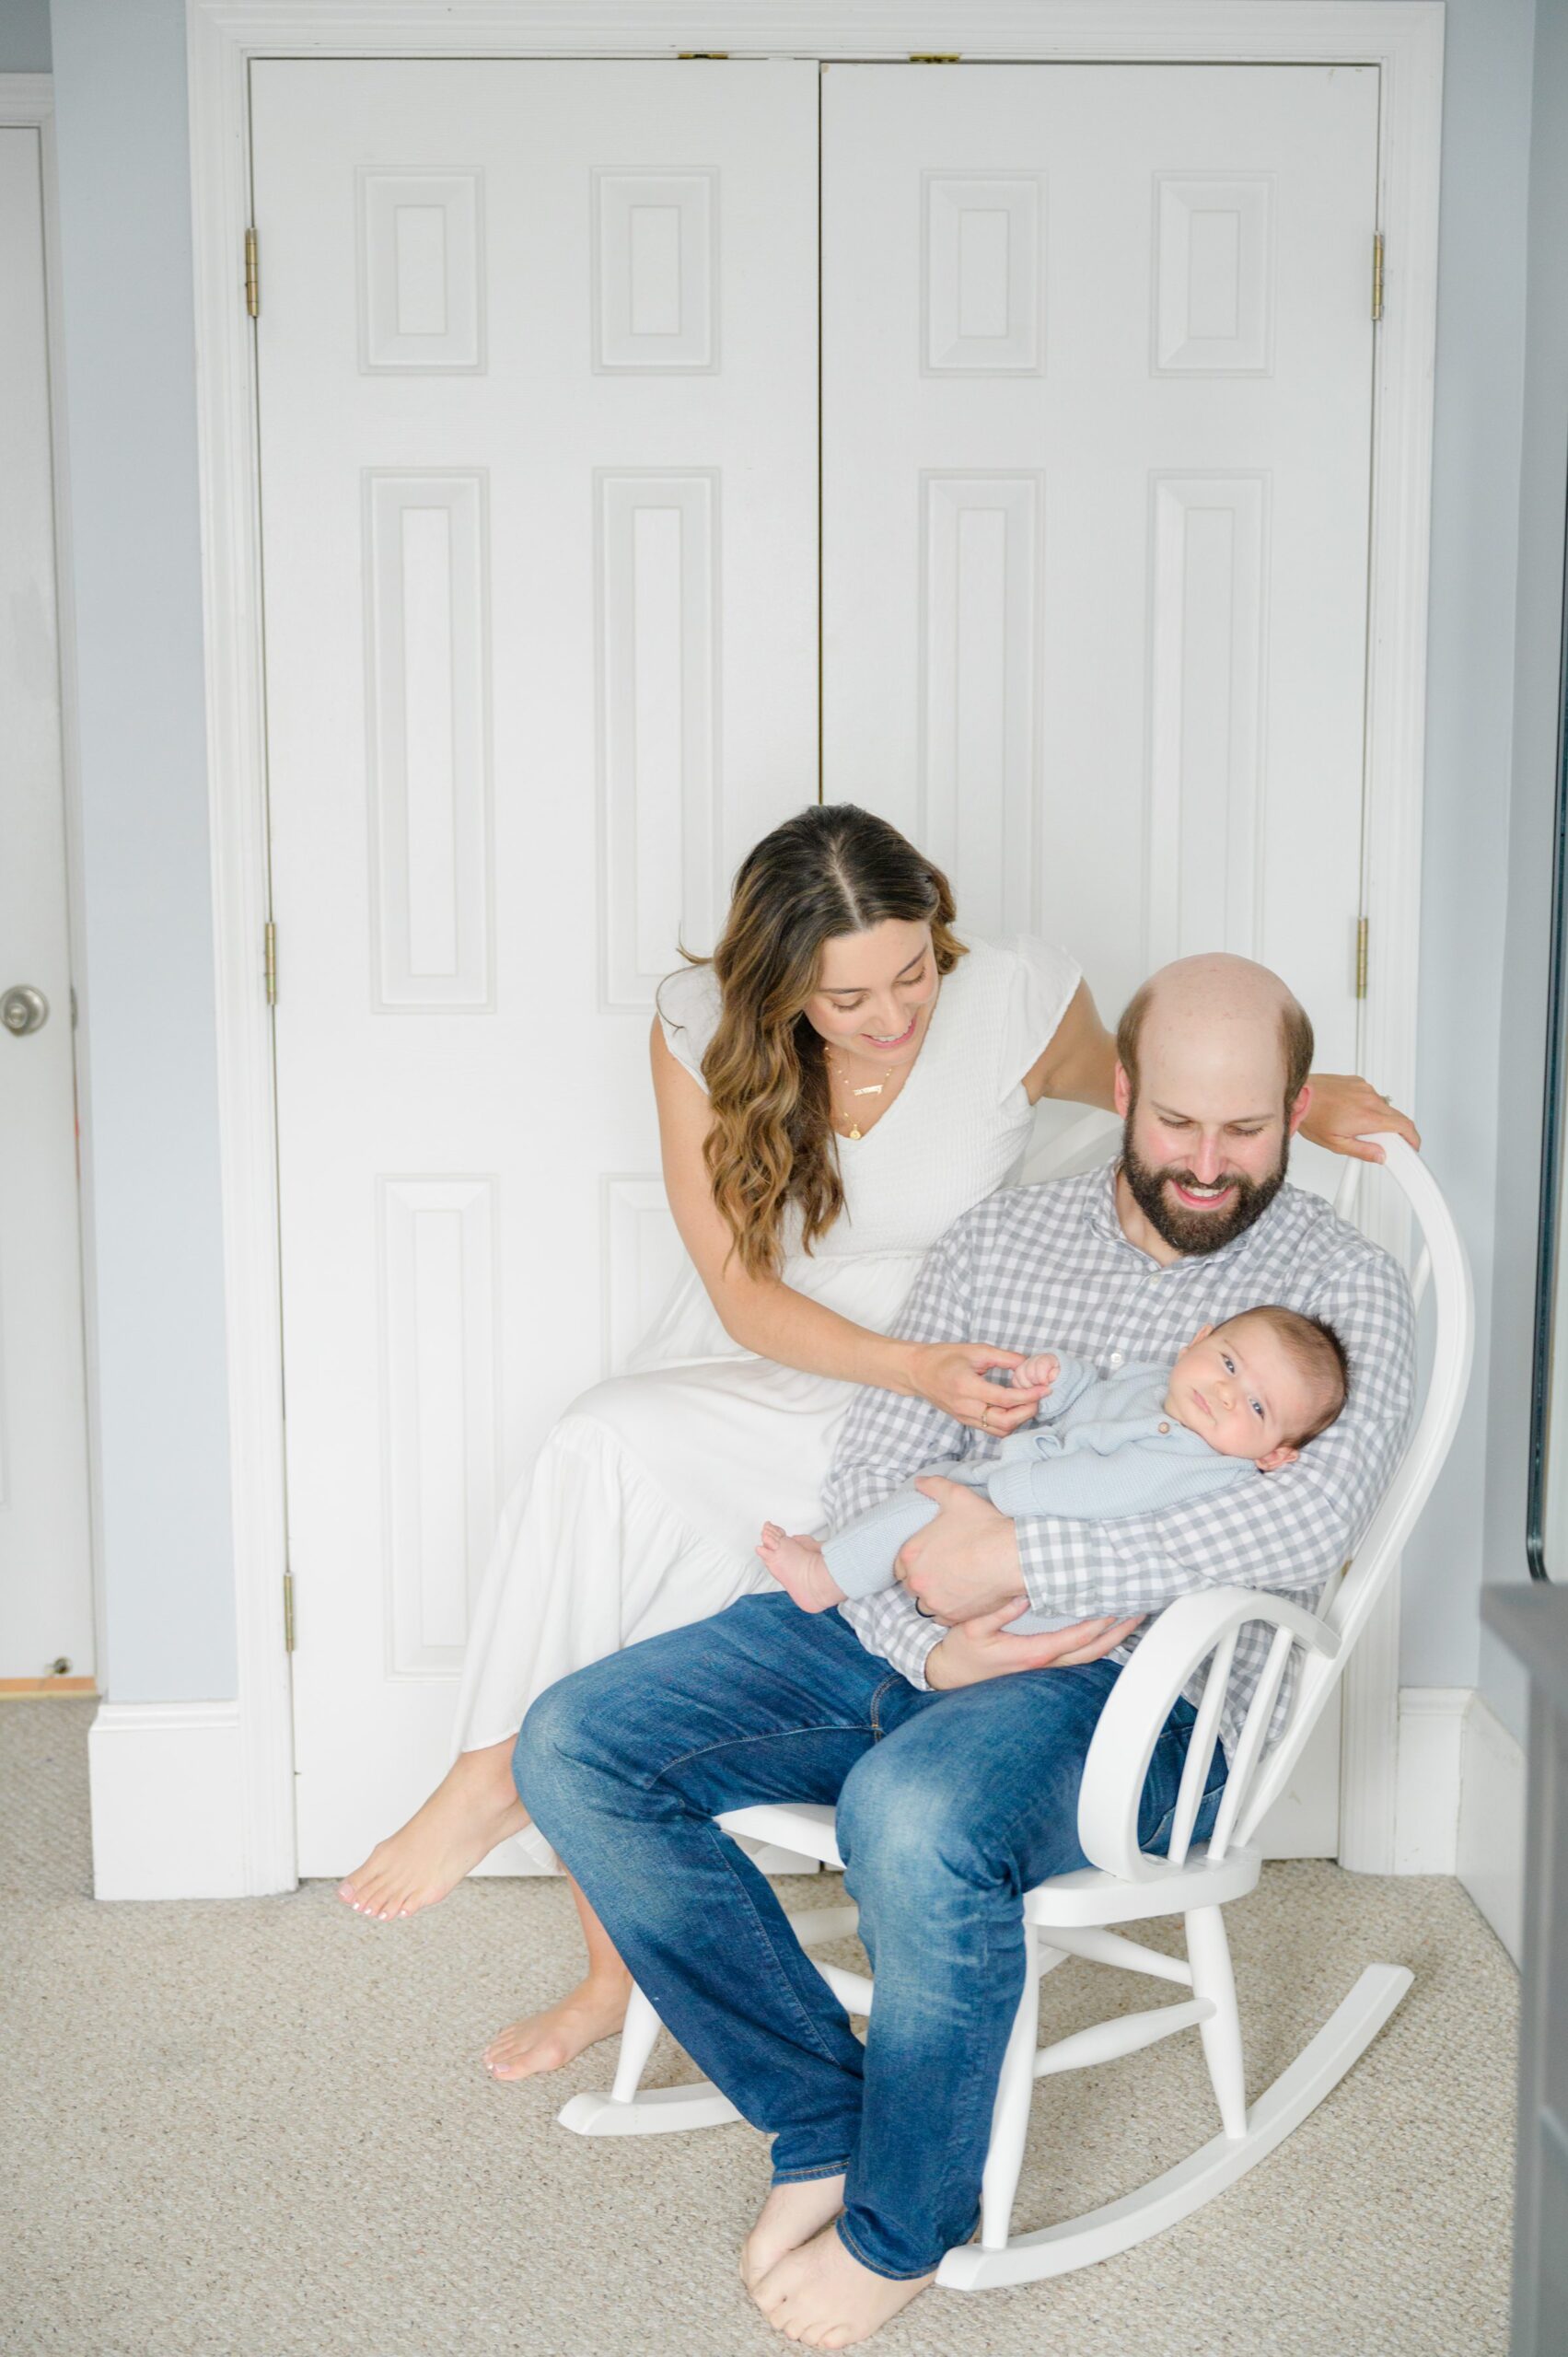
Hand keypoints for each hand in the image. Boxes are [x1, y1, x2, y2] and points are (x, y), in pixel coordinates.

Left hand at [895, 1477, 1026, 1621]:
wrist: (1012, 1556)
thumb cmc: (983, 1527)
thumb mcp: (956, 1497)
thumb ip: (933, 1486)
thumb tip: (920, 1482)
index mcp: (911, 1554)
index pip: (900, 1564)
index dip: (913, 1561)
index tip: (928, 1558)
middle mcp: (917, 1581)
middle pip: (911, 1585)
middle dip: (922, 1578)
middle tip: (942, 1570)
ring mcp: (934, 1601)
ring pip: (925, 1603)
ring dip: (934, 1596)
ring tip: (952, 1585)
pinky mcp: (953, 1616)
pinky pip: (942, 1618)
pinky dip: (949, 1610)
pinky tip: (962, 1597)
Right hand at [905, 1342, 1051, 1436]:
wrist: (917, 1372)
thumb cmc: (943, 1357)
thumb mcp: (975, 1350)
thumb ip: (1003, 1357)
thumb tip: (1028, 1363)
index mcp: (967, 1387)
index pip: (1005, 1398)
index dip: (1029, 1395)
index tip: (1045, 1389)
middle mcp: (966, 1407)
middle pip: (1005, 1421)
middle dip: (1028, 1411)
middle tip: (1039, 1397)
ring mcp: (964, 1417)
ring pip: (1000, 1430)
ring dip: (1019, 1419)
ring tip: (1028, 1402)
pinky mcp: (965, 1421)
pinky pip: (991, 1428)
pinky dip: (1007, 1422)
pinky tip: (1013, 1408)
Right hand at [925, 1598, 1144, 1688]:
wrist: (951, 1672)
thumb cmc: (961, 1650)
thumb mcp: (972, 1627)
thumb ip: (998, 1611)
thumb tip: (1023, 1596)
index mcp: (1031, 1653)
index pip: (1073, 1639)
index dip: (1096, 1624)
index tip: (1113, 1607)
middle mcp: (1043, 1662)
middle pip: (1090, 1651)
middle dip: (1116, 1633)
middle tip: (1138, 1612)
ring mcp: (1044, 1666)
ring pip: (1088, 1655)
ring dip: (1112, 1638)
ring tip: (1131, 1618)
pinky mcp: (1042, 1663)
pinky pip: (1077, 1654)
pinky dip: (1097, 1642)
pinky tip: (1108, 1630)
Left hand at [1300, 1073, 1419, 1165]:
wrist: (1298, 1094)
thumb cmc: (1312, 1117)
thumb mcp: (1336, 1144)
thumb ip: (1363, 1151)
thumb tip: (1380, 1156)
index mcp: (1368, 1117)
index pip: (1404, 1126)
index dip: (1413, 1138)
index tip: (1413, 1146)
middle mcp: (1370, 1099)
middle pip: (1398, 1117)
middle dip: (1397, 1132)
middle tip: (1384, 1142)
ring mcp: (1365, 1088)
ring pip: (1384, 1106)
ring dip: (1379, 1118)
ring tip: (1358, 1126)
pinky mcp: (1358, 1081)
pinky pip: (1372, 1096)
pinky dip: (1368, 1106)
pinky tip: (1351, 1112)